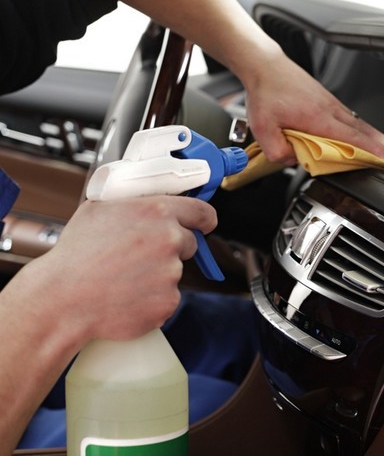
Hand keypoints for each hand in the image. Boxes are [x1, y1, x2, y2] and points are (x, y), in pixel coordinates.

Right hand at [25, 196, 216, 341]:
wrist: (63, 298)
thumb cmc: (76, 253)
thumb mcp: (100, 208)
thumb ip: (134, 201)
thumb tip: (150, 199)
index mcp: (158, 212)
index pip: (203, 212)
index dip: (204, 220)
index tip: (204, 225)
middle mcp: (170, 240)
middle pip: (189, 243)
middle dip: (171, 249)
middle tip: (140, 256)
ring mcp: (171, 273)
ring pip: (174, 271)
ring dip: (157, 275)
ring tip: (124, 277)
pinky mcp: (168, 301)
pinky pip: (167, 297)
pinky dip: (152, 299)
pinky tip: (126, 295)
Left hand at [244, 53, 383, 165]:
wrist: (266, 67)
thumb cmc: (267, 92)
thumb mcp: (262, 127)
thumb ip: (278, 151)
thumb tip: (293, 161)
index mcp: (318, 118)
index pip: (353, 139)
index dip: (374, 153)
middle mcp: (332, 112)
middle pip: (368, 133)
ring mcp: (334, 107)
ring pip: (364, 128)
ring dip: (382, 143)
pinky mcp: (331, 106)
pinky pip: (355, 123)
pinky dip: (369, 135)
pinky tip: (373, 143)